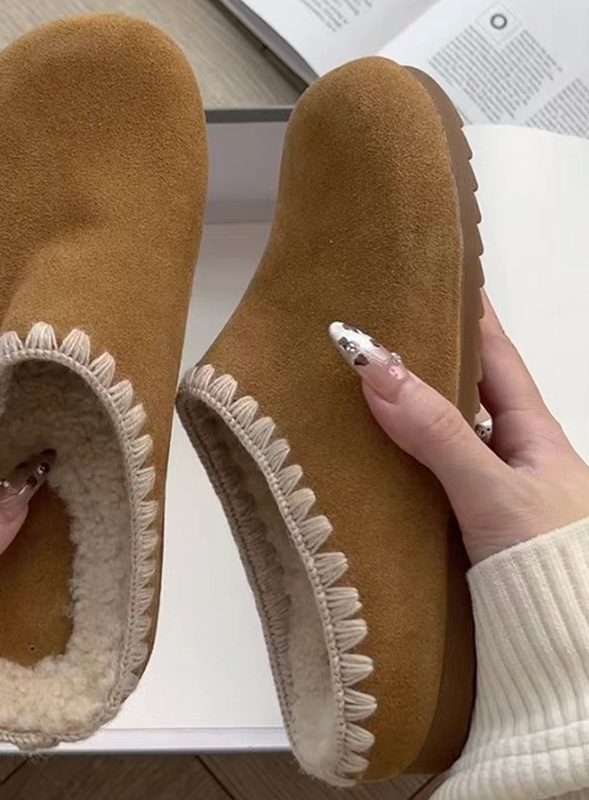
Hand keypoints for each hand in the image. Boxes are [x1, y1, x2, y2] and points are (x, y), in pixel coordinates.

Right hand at [329, 293, 588, 562]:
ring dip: (407, 414)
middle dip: (425, 360)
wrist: (564, 648)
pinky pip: (428, 475)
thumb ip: (437, 433)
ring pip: (442, 436)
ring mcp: (487, 490)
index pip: (496, 355)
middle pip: (464, 392)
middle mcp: (510, 454)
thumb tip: (375, 366)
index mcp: (532, 431)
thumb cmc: (546, 559)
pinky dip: (401, 460)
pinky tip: (372, 459)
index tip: (436, 276)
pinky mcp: (465, 525)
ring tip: (358, 388)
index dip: (470, 314)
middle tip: (377, 332)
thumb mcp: (492, 489)